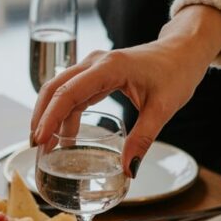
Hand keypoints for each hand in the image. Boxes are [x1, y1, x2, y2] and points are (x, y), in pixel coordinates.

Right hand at [30, 6, 220, 176]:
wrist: (183, 50)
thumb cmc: (176, 72)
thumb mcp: (162, 109)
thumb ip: (142, 139)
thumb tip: (128, 170)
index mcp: (109, 67)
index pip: (68, 92)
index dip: (50, 116)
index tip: (40, 139)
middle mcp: (95, 62)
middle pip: (54, 88)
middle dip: (41, 117)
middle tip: (36, 147)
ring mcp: (93, 66)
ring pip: (60, 89)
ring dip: (50, 115)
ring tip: (46, 145)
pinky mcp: (97, 73)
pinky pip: (72, 92)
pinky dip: (64, 113)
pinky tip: (64, 134)